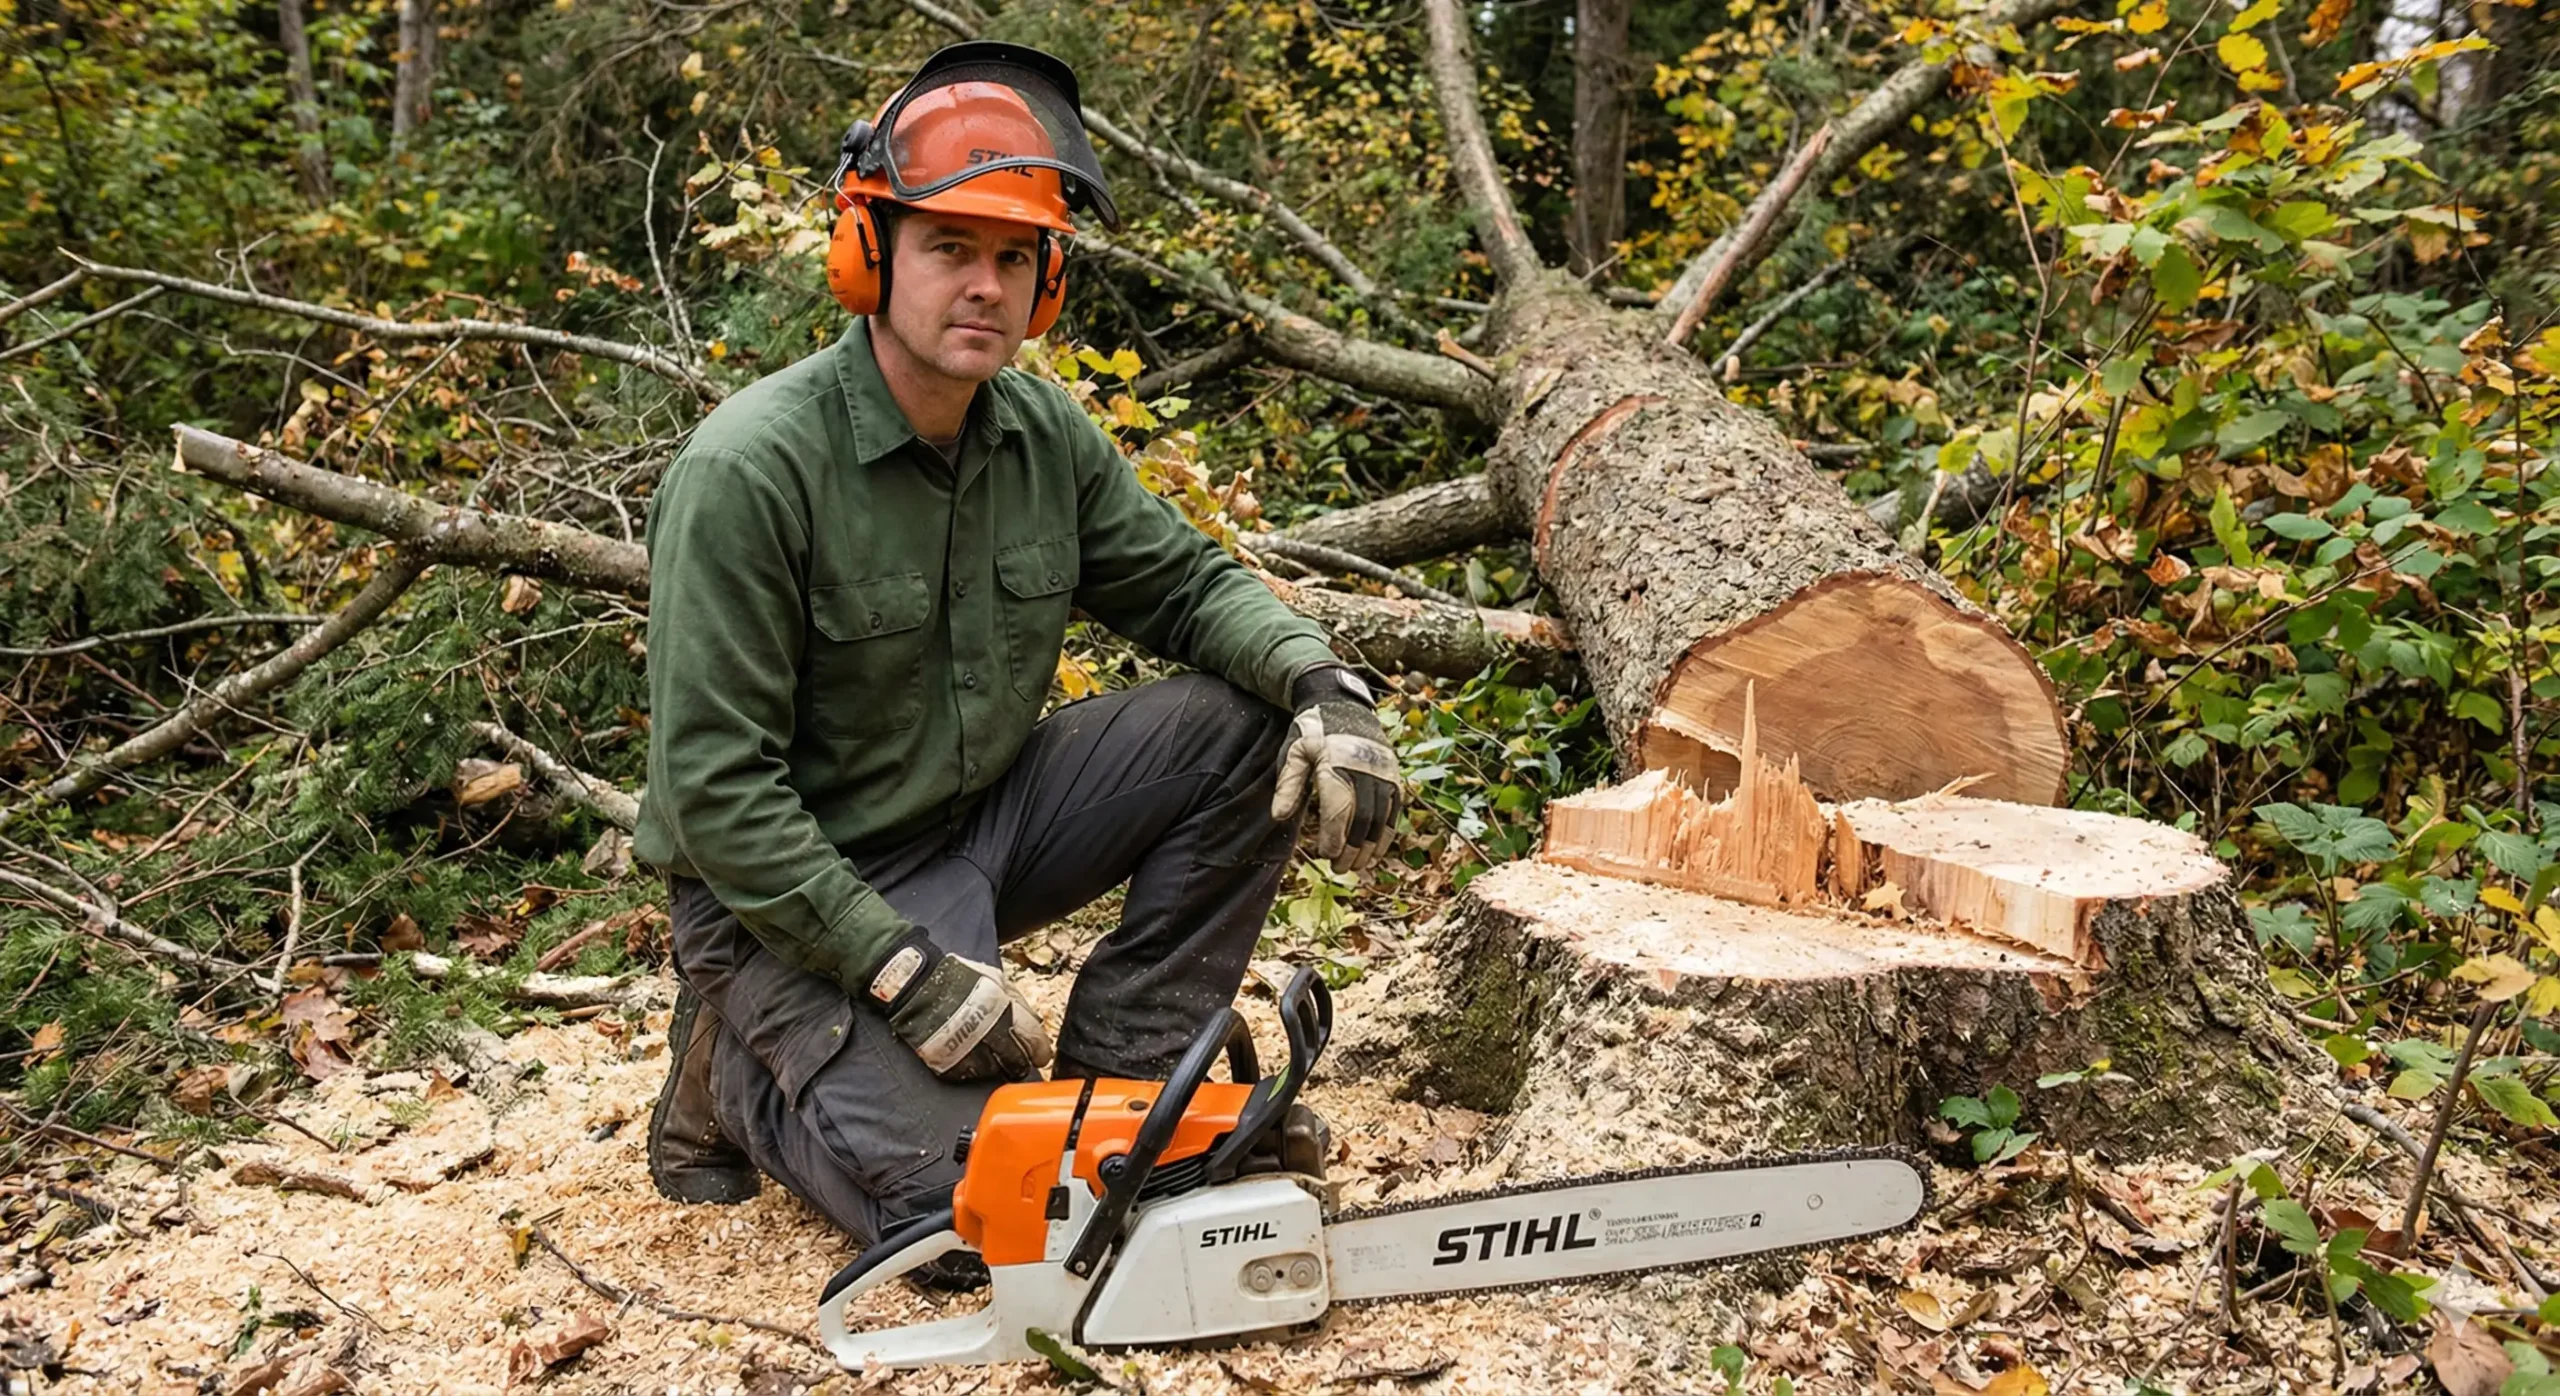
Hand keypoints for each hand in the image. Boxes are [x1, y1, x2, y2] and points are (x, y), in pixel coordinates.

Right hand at [863, 929, 1053, 1081]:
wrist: (917, 985)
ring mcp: (968, 1050)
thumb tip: (1035, 1021)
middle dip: (1021, 1062)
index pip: (1033, 1041)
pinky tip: (975, 1061)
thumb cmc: (958, 978)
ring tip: (996, 1060)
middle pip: (1017, 1061)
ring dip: (999, 1068)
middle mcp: (989, 1033)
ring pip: (995, 1071)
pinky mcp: (949, 1062)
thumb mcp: (995, 978)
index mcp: (1004, 1011)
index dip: (1040, 1051)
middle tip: (1021, 1062)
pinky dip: (975, 1071)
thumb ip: (1016, 1000)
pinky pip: (970, 1075)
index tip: (1041, 1056)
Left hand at [1270, 666, 1403, 871]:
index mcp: (1336, 764)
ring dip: (1371, 846)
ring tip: (1358, 865)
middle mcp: (1365, 769)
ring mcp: (1384, 772)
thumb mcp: (1293, 753)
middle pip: (1362, 820)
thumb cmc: (1312, 731)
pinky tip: (1377, 850)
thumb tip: (1278, 818)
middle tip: (1341, 869)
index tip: (1325, 856)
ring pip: (1381, 817)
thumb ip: (1287, 785)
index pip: (1339, 811)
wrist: (1342, 703)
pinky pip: (1395, 809)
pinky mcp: (1394, 774)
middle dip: (1353, 849)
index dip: (1334, 838)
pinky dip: (1387, 832)